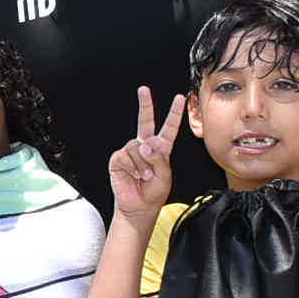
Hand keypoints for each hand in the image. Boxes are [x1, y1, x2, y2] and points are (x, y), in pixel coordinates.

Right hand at [108, 87, 183, 222]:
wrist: (139, 207)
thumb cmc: (154, 193)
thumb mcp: (165, 175)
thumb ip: (158, 158)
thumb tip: (144, 144)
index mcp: (161, 149)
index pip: (168, 128)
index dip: (174, 113)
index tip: (179, 98)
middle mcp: (145, 146)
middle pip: (145, 121)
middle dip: (145, 104)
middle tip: (143, 90)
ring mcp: (131, 152)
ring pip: (137, 147)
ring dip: (143, 163)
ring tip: (145, 175)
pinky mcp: (119, 159)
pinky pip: (126, 156)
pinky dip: (133, 167)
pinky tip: (134, 175)